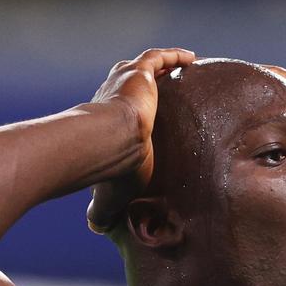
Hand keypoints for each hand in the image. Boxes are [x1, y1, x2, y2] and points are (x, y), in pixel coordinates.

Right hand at [87, 47, 195, 233]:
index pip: (116, 117)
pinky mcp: (139, 74)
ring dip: (160, 68)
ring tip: (181, 69)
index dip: (129, 120)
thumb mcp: (108, 196)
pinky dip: (171, 56)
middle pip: (129, 89)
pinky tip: (190, 58)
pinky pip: (157, 58)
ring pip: (143, 69)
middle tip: (165, 93)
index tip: (144, 127)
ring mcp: (124, 84)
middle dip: (145, 89)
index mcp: (104, 125)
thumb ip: (101, 211)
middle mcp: (110, 99)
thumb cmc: (109, 172)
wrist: (108, 143)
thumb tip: (96, 229)